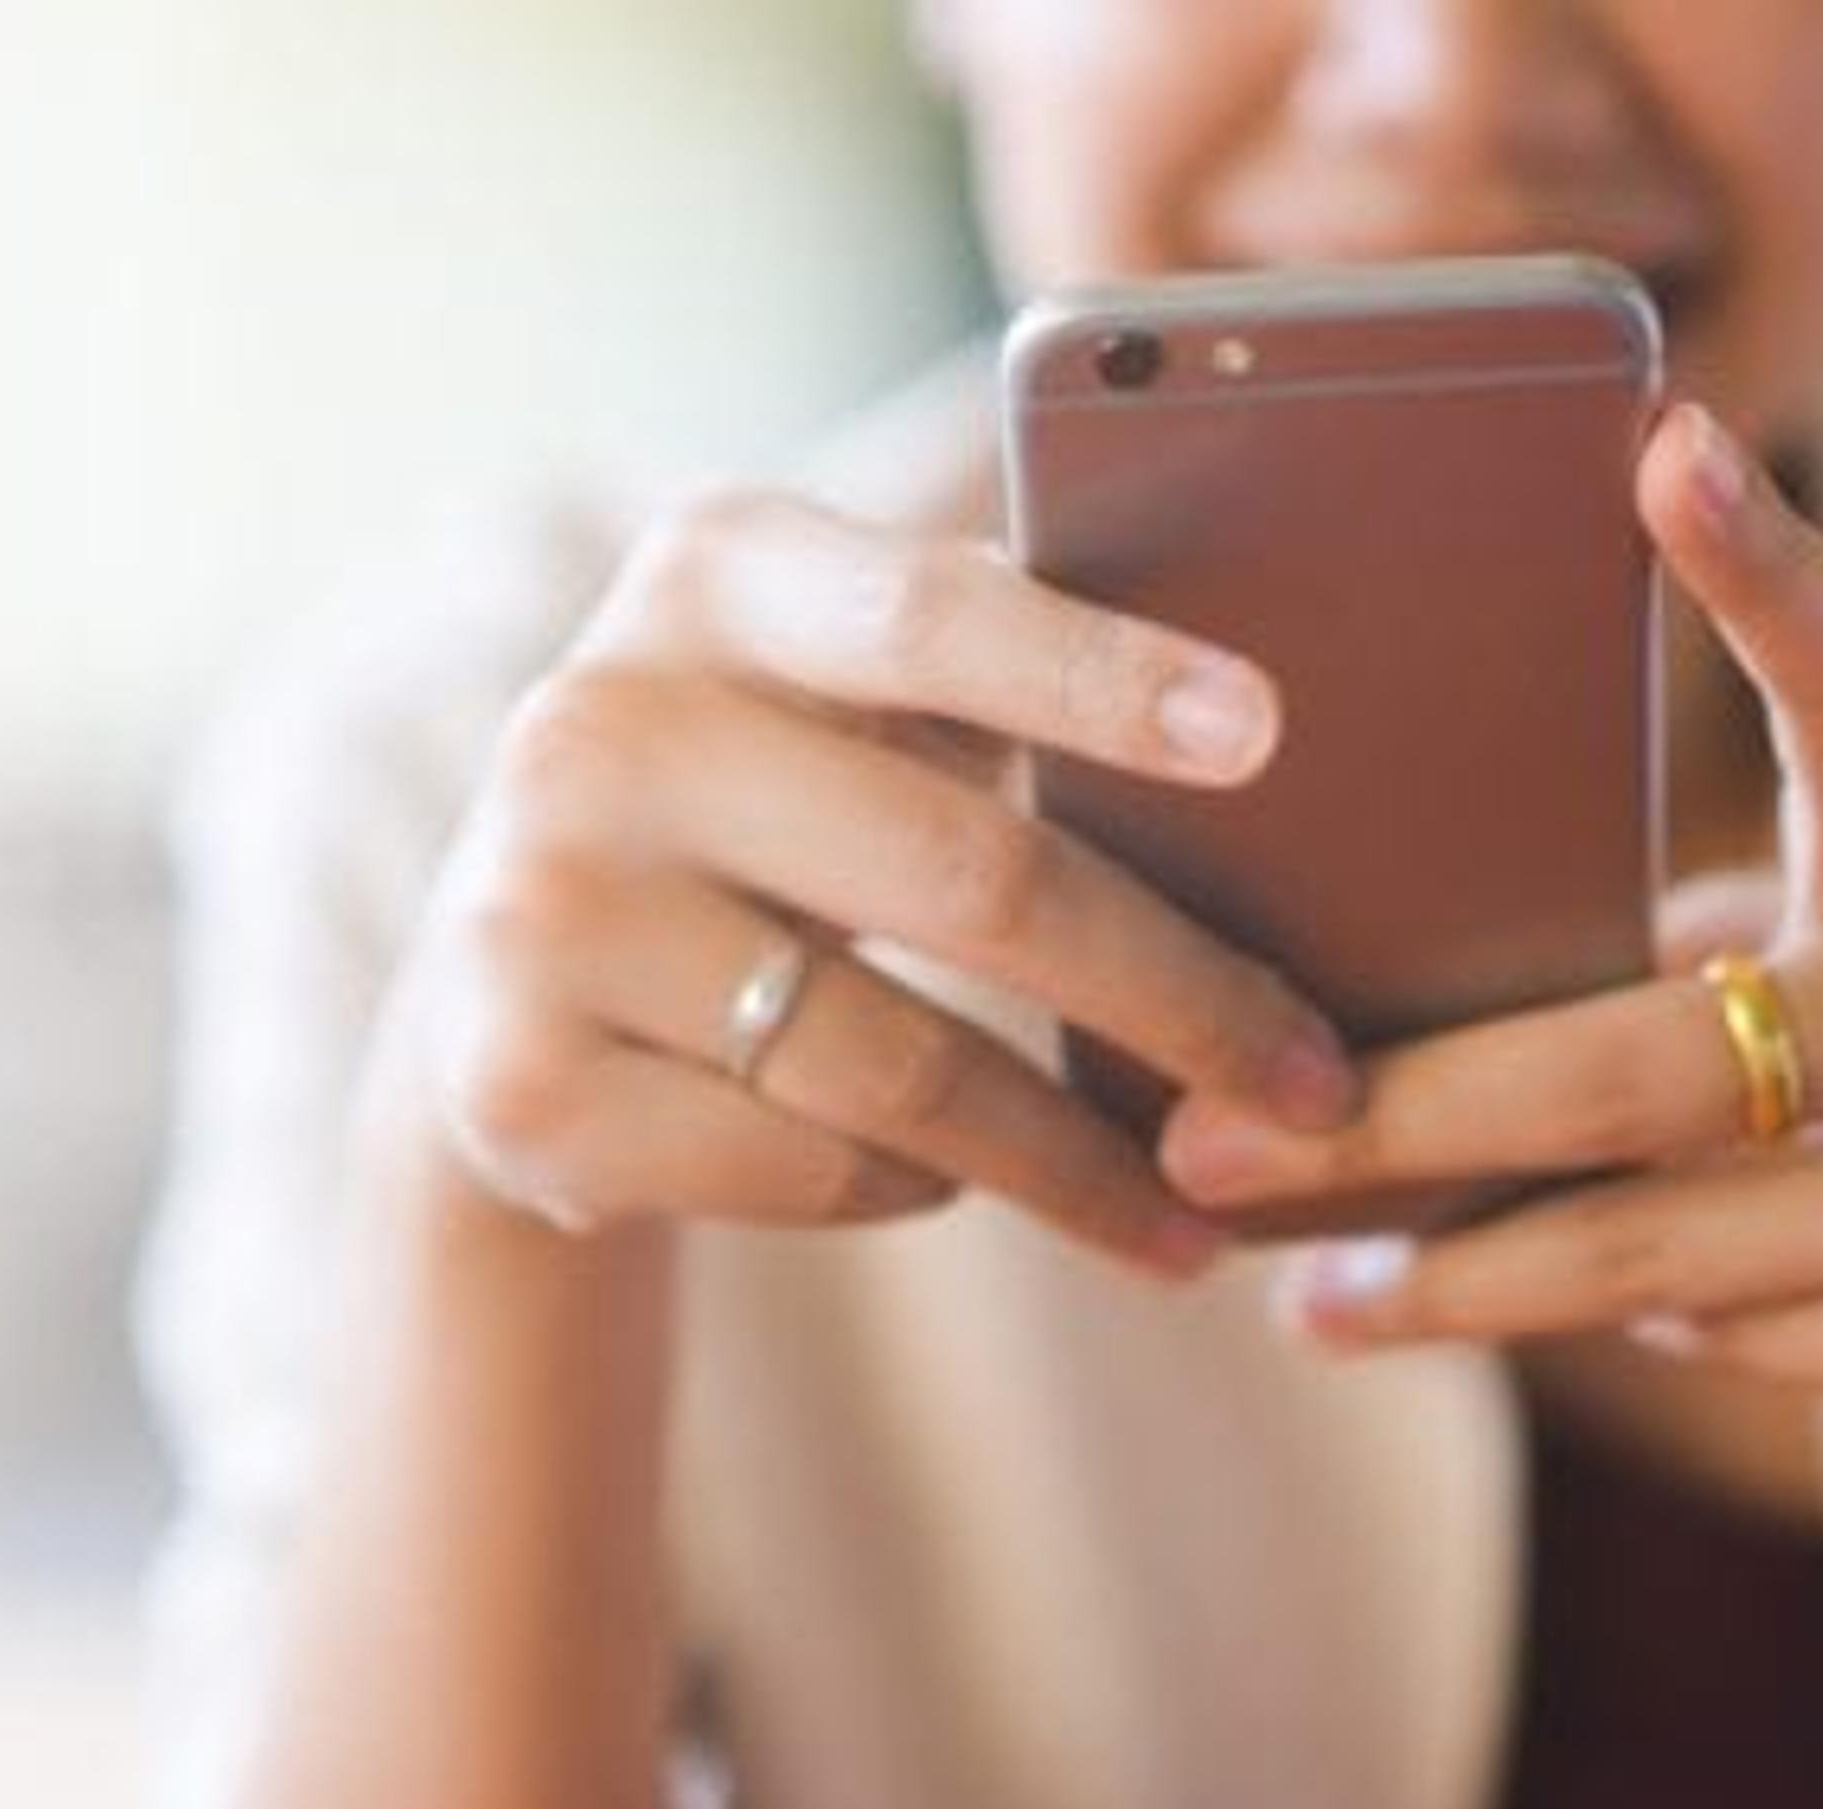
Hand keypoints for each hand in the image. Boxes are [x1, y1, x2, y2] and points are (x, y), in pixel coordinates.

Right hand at [383, 488, 1359, 1276]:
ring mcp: (538, 915)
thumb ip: (992, 660)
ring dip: (1076, 1162)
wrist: (502, 977)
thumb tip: (1268, 729)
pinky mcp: (522, 1089)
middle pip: (966, 875)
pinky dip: (915, 1186)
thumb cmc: (771, 794)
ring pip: (898, 1066)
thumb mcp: (836, 683)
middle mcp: (599, 728)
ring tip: (1198, 1216)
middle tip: (1319, 1087)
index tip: (1262, 732)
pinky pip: (808, 1165)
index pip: (930, 617)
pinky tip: (954, 1182)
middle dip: (1178, 998)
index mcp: (714, 578)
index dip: (1099, 673)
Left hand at [1158, 405, 1822, 1410]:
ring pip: (1662, 1252)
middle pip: (1636, 1072)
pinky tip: (1571, 1307)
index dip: (1761, 566)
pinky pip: (1739, 1342)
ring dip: (1476, 1277)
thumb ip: (1735, 900)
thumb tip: (1433, 976)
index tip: (1660, 444)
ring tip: (1320, 1283)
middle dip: (1401, 1128)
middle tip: (1216, 1145)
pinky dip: (1645, 1322)